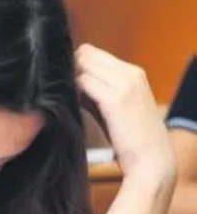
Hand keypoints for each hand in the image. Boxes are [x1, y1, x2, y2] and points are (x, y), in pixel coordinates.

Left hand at [75, 44, 174, 184]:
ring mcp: (125, 84)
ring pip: (82, 65)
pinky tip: (69, 105)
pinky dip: (72, 91)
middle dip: (70, 69)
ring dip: (70, 79)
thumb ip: (97, 89)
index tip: (65, 82)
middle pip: (85, 54)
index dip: (75, 65)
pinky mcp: (115, 99)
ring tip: (65, 99)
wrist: (151, 161)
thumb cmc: (130, 138)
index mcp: (133, 72)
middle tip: (61, 90)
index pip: (92, 52)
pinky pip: (83, 83)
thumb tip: (69, 79)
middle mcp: (131, 73)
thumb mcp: (116, 106)